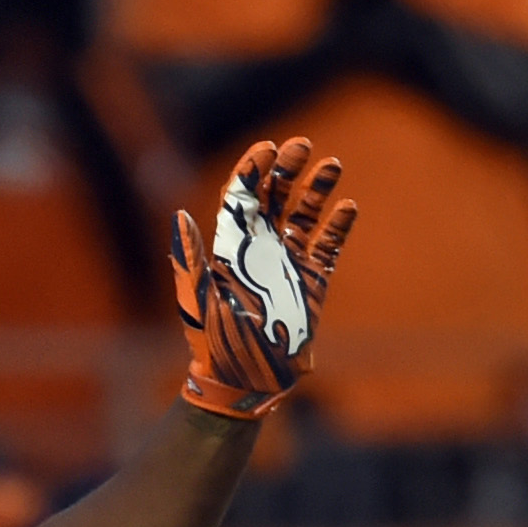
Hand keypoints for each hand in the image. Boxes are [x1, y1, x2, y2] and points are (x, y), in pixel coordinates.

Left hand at [173, 137, 356, 420]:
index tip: (268, 149)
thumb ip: (190, 258)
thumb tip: (179, 216)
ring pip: (305, 214)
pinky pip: (328, 246)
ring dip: (317, 187)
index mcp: (230, 248)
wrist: (241, 381)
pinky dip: (338, 226)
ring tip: (331, 164)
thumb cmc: (213, 344)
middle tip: (302, 145)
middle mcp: (260, 250)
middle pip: (275, 196)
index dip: (254, 170)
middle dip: (287, 167)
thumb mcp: (196, 298)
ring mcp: (288, 263)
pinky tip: (348, 208)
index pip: (242, 197)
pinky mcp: (312, 282)